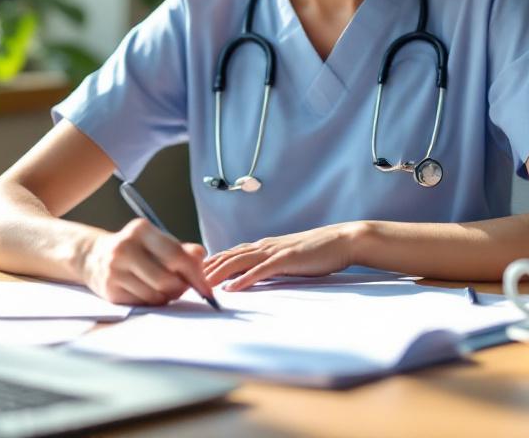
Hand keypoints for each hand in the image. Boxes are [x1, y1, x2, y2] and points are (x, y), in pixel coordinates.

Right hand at [79, 218, 213, 305]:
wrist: (93, 257)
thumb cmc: (135, 250)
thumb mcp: (156, 242)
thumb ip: (182, 249)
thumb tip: (200, 256)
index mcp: (141, 230)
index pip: (176, 255)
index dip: (195, 274)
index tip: (207, 288)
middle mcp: (125, 248)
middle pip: (167, 279)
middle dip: (181, 288)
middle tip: (184, 288)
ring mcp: (114, 270)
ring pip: (155, 295)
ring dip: (167, 297)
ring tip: (164, 289)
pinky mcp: (110, 291)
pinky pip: (143, 303)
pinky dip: (152, 302)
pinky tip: (148, 292)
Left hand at [203, 223, 359, 291]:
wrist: (342, 240)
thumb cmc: (318, 252)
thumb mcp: (288, 258)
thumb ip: (271, 265)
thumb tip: (255, 276)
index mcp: (264, 246)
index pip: (230, 254)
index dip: (210, 263)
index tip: (191, 273)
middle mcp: (264, 246)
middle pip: (228, 256)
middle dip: (206, 269)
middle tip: (186, 280)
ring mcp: (274, 251)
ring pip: (238, 261)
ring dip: (218, 273)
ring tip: (200, 284)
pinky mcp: (286, 259)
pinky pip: (260, 270)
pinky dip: (244, 279)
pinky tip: (232, 288)